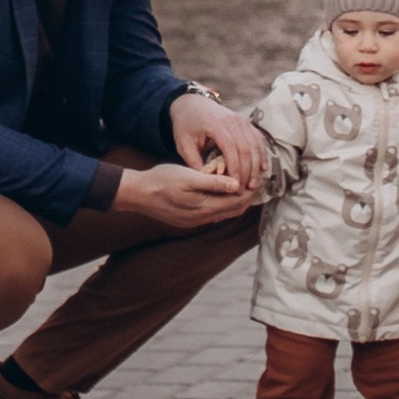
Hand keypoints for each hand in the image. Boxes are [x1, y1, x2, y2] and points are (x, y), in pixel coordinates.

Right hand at [121, 158, 252, 232]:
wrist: (138, 194)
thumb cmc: (162, 180)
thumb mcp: (189, 176)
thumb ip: (213, 183)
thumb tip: (237, 184)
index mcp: (204, 207)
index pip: (237, 202)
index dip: (251, 190)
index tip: (259, 177)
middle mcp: (202, 219)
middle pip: (234, 210)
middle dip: (247, 196)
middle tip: (256, 180)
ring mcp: (194, 221)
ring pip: (224, 213)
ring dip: (236, 201)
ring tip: (244, 185)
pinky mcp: (188, 220)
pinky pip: (213, 214)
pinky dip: (223, 204)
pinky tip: (223, 192)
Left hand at [170, 92, 266, 193]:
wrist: (192, 102)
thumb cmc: (186, 125)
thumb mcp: (183, 144)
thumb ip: (194, 163)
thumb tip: (206, 183)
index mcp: (216, 125)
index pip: (230, 148)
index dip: (235, 168)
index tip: (234, 185)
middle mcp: (232, 120)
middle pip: (246, 148)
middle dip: (247, 171)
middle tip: (245, 190)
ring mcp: (241, 120)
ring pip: (255, 144)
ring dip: (257, 165)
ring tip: (254, 184)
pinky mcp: (246, 122)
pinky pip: (258, 139)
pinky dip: (262, 154)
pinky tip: (262, 168)